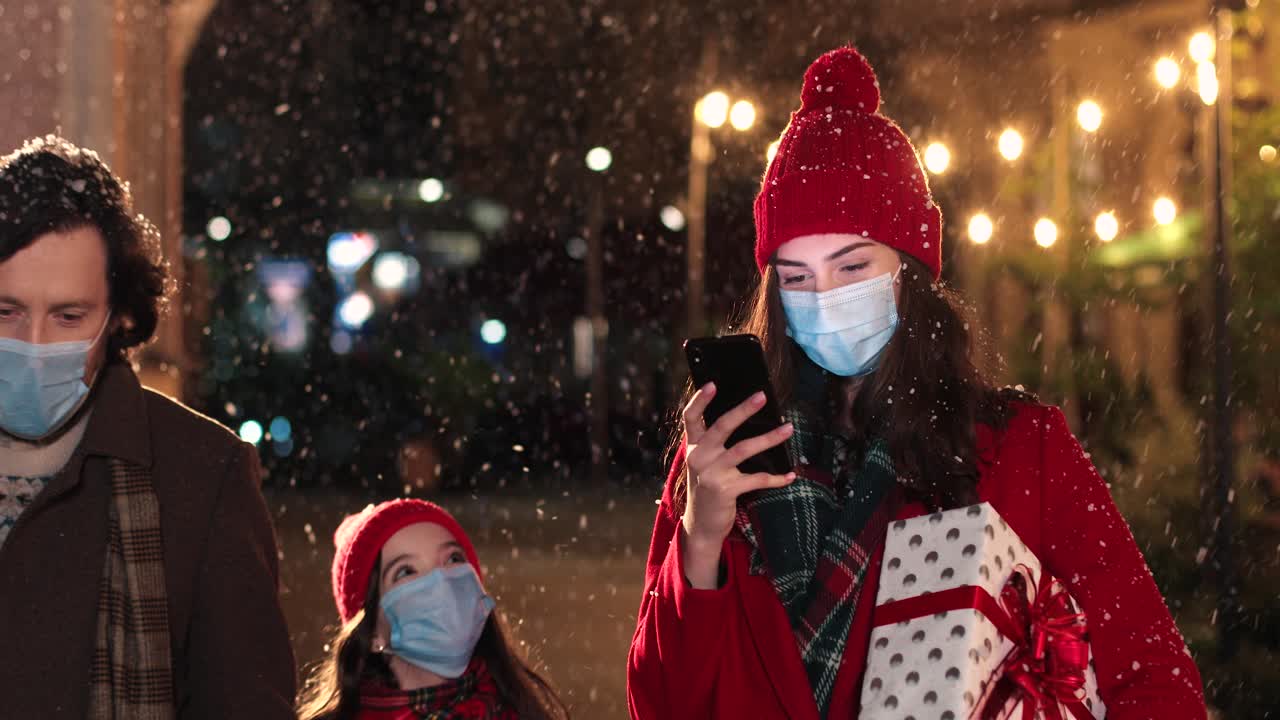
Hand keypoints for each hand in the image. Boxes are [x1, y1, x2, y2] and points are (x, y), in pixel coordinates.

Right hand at [680, 383, 794, 587]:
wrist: (700, 525)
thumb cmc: (707, 487)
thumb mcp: (703, 463)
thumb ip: (713, 444)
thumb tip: (744, 418)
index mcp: (693, 446)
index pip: (690, 417)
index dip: (700, 400)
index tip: (713, 383)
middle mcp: (699, 456)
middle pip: (722, 426)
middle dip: (743, 410)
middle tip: (763, 396)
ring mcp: (711, 473)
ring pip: (743, 449)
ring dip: (769, 438)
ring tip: (788, 429)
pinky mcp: (725, 490)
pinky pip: (756, 479)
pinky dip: (775, 478)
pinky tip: (790, 476)